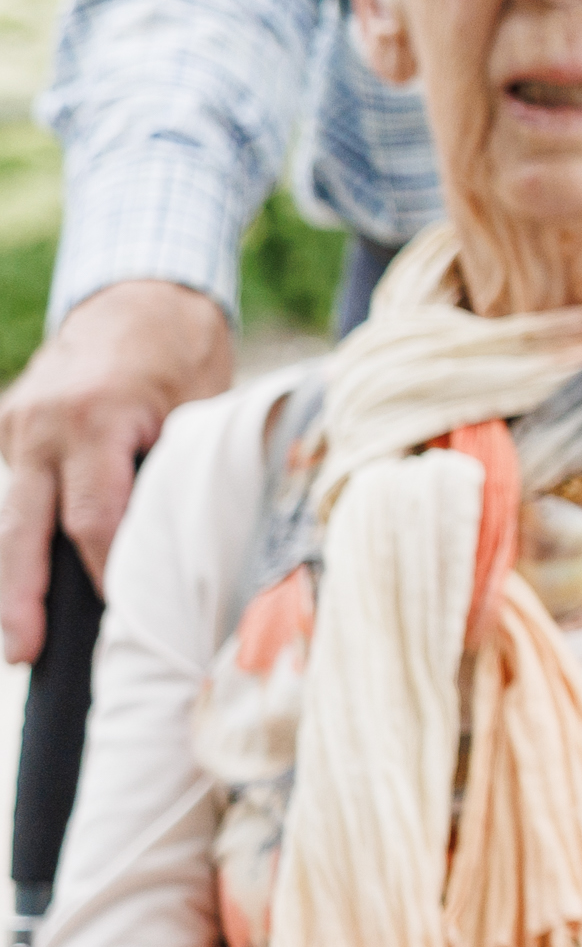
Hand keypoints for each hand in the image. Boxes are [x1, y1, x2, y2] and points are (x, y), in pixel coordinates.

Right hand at [0, 280, 229, 662]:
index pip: (93, 522)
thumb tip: (190, 553)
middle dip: (20, 598)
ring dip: (11, 576)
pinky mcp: (7, 427)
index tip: (122, 621)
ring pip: (7, 516)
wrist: (140, 293)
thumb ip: (176, 478)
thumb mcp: (198, 411)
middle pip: (21, 531)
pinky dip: (21, 535)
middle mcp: (41, 425)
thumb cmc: (184, 357)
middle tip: (23, 653)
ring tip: (18, 639)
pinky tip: (23, 586)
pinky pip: (14, 492)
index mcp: (94, 422)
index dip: (106, 577)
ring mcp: (15, 425)